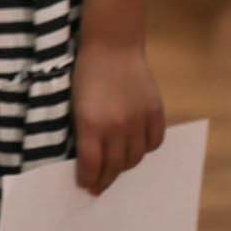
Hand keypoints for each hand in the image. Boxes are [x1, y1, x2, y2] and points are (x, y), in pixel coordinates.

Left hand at [72, 42, 165, 194]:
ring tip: (116, 167)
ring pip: (135, 158)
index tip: (86, 186)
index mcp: (91, 124)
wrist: (112, 45)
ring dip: (124, 166)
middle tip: (100, 185)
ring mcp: (138, 121)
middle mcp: (116, 127)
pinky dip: (145, 149)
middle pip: (114, 166)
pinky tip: (137, 148)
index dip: (89, 180)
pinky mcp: (155, 112)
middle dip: (105, 179)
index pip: (92, 165)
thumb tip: (87, 158)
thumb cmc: (86, 72)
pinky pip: (154, 142)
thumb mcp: (75, 103)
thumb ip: (83, 131)